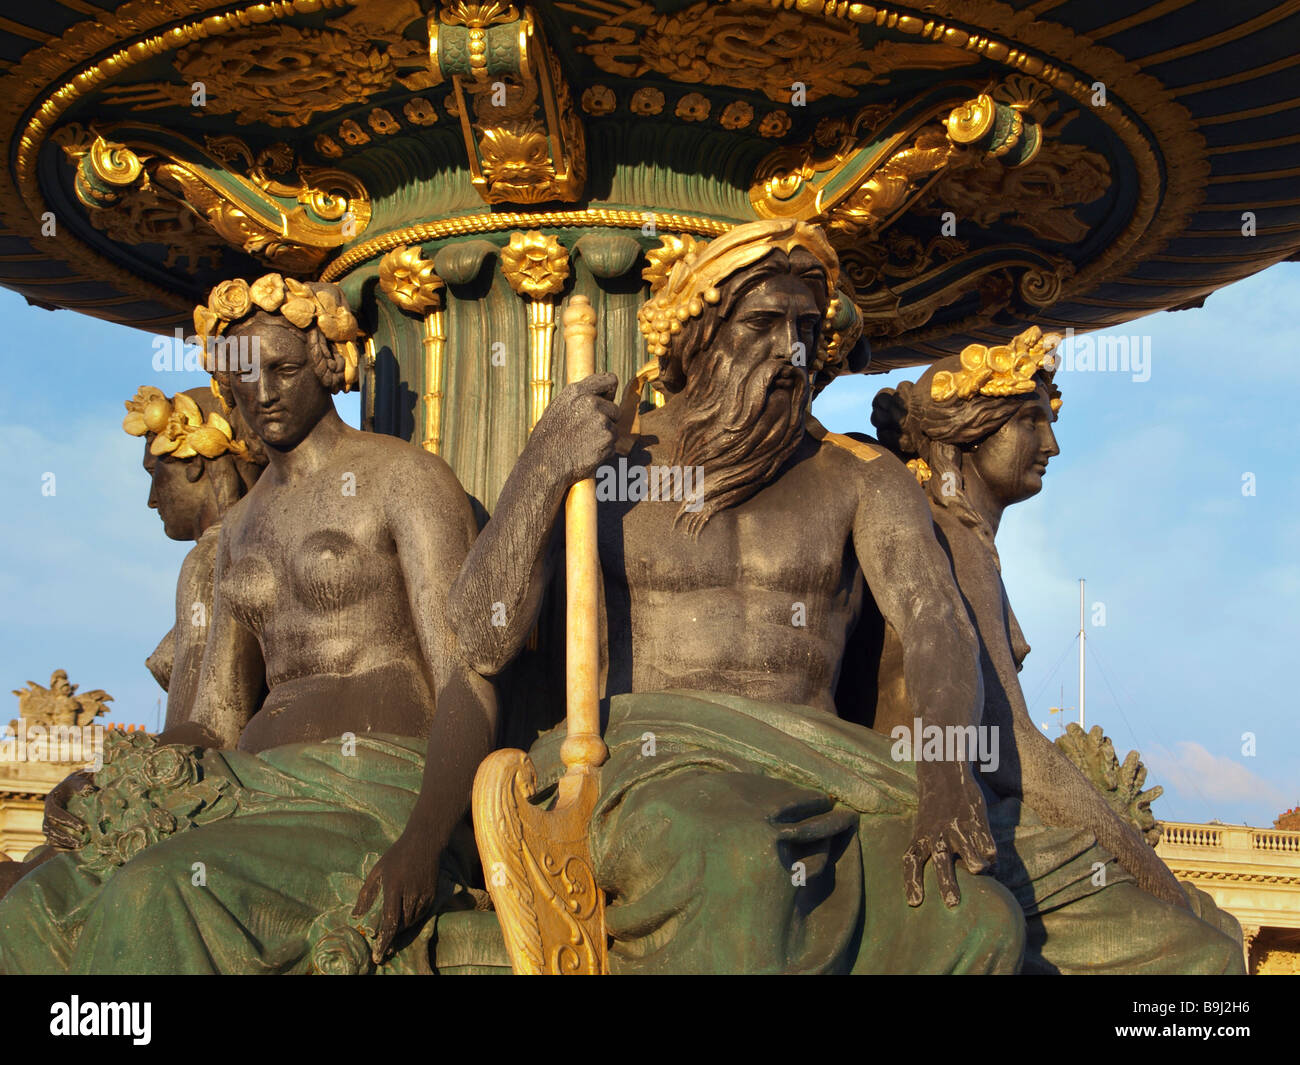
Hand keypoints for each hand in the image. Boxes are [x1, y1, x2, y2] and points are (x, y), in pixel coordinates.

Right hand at [42, 770, 94, 850]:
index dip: (67, 821)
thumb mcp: (80, 782)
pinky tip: (73, 850)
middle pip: (50, 828)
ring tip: (78, 847)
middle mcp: (47, 813)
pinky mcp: (52, 829)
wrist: (74, 788)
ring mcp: (48, 822)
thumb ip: (83, 785)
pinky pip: (52, 841)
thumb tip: (89, 789)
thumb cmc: (79, 784)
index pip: (56, 813)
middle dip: (64, 836)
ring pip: (50, 836)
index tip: (82, 827)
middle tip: (80, 842)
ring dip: (63, 843)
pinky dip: (61, 847)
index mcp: (51, 801)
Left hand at [352, 831, 440, 964]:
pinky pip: (421, 915)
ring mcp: (423, 894)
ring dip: (401, 928)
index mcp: (394, 887)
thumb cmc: (396, 855)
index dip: (384, 941)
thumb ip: (366, 894)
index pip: (390, 921)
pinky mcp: (432, 894)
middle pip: (401, 925)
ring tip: (391, 928)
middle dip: (391, 936)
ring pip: (411, 922)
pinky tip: (404, 916)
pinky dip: (411, 919)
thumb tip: (355, 916)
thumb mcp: (377, 871)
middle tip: (381, 944)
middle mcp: (410, 893)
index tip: (378, 954)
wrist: (424, 842)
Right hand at [530, 373, 619, 483]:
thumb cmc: (549, 437)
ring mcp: (601, 420)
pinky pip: (614, 444)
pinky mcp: (608, 439)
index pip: (610, 380)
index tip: (607, 400)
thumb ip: (580, 398)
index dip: (610, 392)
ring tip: (584, 443)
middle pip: (615, 409)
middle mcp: (590, 402)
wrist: (546, 463)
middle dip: (608, 420)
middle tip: (588, 432)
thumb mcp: (558, 408)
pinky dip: (604, 450)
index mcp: (577, 391)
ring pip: (614, 428)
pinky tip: (587, 452)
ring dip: (604, 437)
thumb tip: (601, 395)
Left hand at [904, 761, 996, 907]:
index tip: (914, 903)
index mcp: (921, 837)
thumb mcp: (924, 829)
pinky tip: (994, 861)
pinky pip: (985, 839)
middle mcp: (938, 834)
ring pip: (966, 848)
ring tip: (980, 872)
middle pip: (940, 859)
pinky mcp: (976, 818)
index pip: (912, 861)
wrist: (944, 773)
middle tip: (952, 903)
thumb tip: (949, 886)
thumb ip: (931, 852)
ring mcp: (957, 826)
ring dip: (974, 862)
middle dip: (946, 881)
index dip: (912, 881)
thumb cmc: (935, 812)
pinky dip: (990, 852)